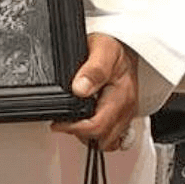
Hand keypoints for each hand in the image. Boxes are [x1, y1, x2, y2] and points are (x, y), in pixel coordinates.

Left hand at [51, 33, 138, 151]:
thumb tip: (80, 88)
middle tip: (64, 122)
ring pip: (109, 140)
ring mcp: (126, 112)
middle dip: (81, 134)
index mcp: (121, 95)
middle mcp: (126, 107)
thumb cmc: (113, 44)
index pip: (98, 126)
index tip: (58, 123)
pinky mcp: (123, 112)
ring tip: (74, 121)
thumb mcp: (102, 49)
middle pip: (104, 139)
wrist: (124, 42)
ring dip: (91, 136)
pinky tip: (87, 121)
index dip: (74, 128)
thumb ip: (93, 70)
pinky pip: (114, 134)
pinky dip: (99, 133)